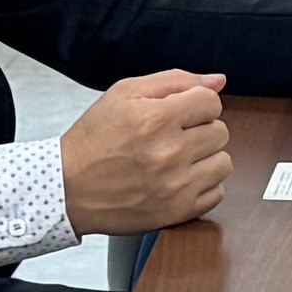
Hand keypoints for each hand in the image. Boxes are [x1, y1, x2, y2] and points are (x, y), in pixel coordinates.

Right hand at [60, 69, 232, 232]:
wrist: (68, 189)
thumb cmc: (93, 141)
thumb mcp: (124, 94)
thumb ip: (175, 81)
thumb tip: (218, 80)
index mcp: (156, 118)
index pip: (212, 102)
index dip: (196, 104)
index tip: (180, 114)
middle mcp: (170, 152)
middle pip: (220, 131)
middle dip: (199, 130)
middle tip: (173, 137)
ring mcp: (176, 184)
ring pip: (223, 162)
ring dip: (205, 158)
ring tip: (178, 160)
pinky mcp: (178, 211)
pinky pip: (217, 192)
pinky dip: (203, 186)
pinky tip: (180, 180)